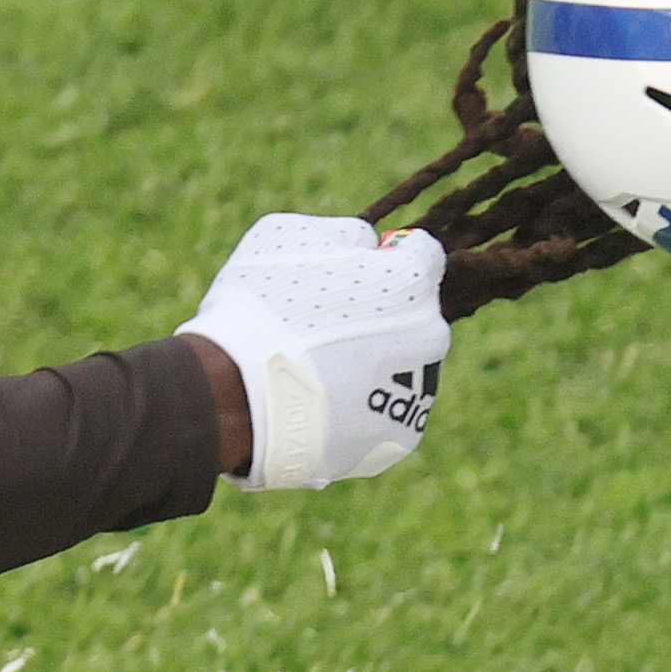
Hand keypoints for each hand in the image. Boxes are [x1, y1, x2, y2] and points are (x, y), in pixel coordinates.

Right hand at [177, 216, 448, 489]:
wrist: (240, 397)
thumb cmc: (261, 308)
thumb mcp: (291, 238)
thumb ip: (344, 234)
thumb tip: (366, 245)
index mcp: (411, 279)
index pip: (421, 254)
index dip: (386, 258)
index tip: (356, 269)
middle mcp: (430, 335)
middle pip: (414, 316)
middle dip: (381, 316)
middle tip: (325, 328)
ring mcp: (419, 391)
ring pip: (402, 367)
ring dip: (371, 364)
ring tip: (317, 374)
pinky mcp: (401, 437)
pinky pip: (386, 412)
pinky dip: (361, 409)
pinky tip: (322, 407)